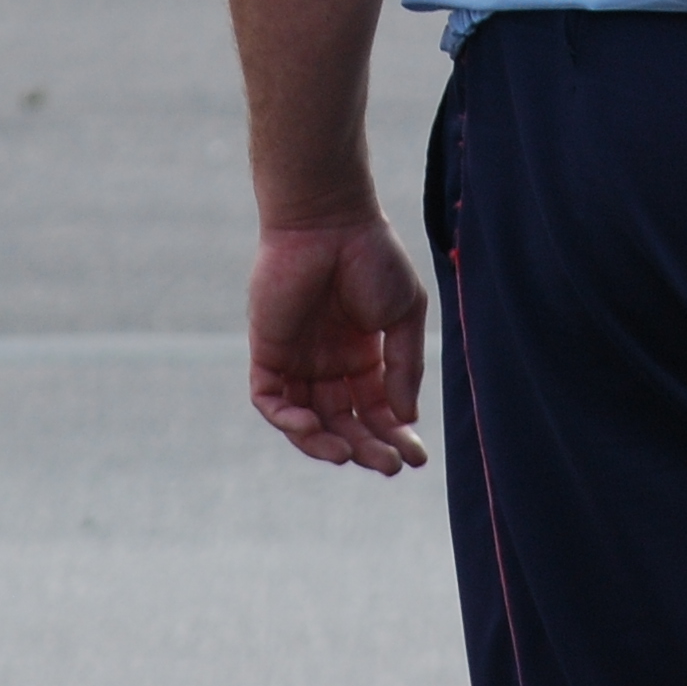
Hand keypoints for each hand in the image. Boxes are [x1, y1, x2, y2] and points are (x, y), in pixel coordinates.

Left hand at [247, 216, 429, 474]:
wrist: (329, 219)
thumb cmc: (371, 256)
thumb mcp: (403, 314)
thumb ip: (404, 366)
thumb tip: (406, 419)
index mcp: (362, 355)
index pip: (377, 410)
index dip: (396, 436)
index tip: (418, 457)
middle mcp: (328, 364)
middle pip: (344, 422)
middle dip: (368, 448)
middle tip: (390, 466)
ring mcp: (297, 360)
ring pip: (307, 421)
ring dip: (326, 444)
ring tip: (350, 454)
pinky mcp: (268, 352)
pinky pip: (270, 401)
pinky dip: (287, 421)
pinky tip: (312, 427)